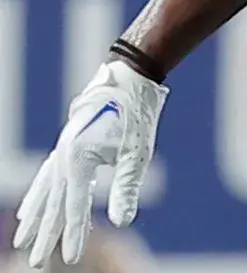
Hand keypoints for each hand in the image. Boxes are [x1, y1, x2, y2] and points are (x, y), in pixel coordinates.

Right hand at [12, 61, 167, 267]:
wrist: (126, 80)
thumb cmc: (136, 116)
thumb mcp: (137, 154)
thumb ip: (126, 187)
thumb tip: (122, 221)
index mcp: (79, 159)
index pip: (75, 206)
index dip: (73, 234)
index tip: (70, 259)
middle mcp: (63, 156)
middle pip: (53, 204)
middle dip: (45, 234)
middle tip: (36, 263)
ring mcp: (62, 151)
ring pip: (44, 191)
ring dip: (34, 217)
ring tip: (23, 240)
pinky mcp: (66, 146)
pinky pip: (46, 177)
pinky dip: (38, 195)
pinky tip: (29, 210)